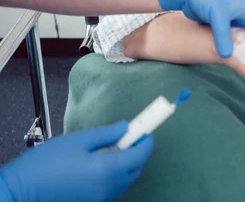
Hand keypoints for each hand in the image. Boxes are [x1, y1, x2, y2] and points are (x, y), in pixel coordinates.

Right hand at [0, 122, 153, 201]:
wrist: (19, 193)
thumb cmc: (44, 165)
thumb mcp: (77, 141)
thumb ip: (106, 134)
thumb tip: (126, 127)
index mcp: (107, 170)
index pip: (140, 155)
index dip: (146, 141)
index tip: (147, 130)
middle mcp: (108, 188)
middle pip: (135, 169)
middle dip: (137, 152)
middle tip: (129, 136)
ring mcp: (100, 199)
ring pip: (124, 181)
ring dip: (126, 165)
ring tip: (111, 149)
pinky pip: (111, 189)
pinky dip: (114, 176)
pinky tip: (99, 164)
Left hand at [156, 0, 244, 57]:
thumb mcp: (217, 16)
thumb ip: (223, 36)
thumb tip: (227, 56)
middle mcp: (244, 17)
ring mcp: (232, 22)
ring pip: (244, 39)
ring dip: (244, 49)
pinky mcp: (221, 26)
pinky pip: (231, 39)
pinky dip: (232, 48)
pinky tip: (229, 58)